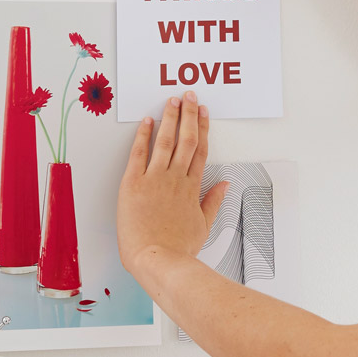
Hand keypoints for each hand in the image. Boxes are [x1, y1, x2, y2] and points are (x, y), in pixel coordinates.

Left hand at [117, 93, 229, 277]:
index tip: (203, 114)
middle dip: (189, 115)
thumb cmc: (177, 249)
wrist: (158, 259)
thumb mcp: (203, 226)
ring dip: (170, 118)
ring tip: (172, 101)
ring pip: (166, 141)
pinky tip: (146, 121)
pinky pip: (139, 153)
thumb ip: (213, 202)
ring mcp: (155, 179)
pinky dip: (143, 135)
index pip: (200, 150)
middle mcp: (175, 179)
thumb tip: (223, 186)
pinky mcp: (134, 184)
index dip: (203, 128)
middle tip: (190, 97)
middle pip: (186, 139)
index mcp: (191, 188)